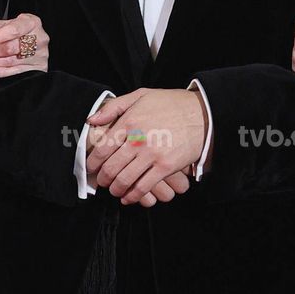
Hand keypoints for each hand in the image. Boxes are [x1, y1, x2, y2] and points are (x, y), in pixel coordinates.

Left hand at [0, 11, 48, 78]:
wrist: (32, 41)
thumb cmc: (16, 31)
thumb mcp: (3, 24)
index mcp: (32, 23)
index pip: (12, 30)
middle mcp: (40, 38)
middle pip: (10, 48)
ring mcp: (40, 54)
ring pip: (11, 61)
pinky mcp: (39, 67)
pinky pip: (16, 71)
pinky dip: (0, 72)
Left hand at [86, 86, 205, 204]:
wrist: (203, 114)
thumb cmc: (172, 104)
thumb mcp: (141, 96)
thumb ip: (114, 107)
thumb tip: (92, 120)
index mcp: (129, 121)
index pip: (102, 148)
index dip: (92, 162)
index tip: (91, 168)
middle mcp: (138, 139)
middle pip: (111, 167)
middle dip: (102, 179)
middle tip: (101, 182)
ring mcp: (152, 154)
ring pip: (124, 180)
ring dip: (115, 189)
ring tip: (114, 190)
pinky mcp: (166, 167)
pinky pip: (143, 187)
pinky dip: (133, 196)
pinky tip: (128, 198)